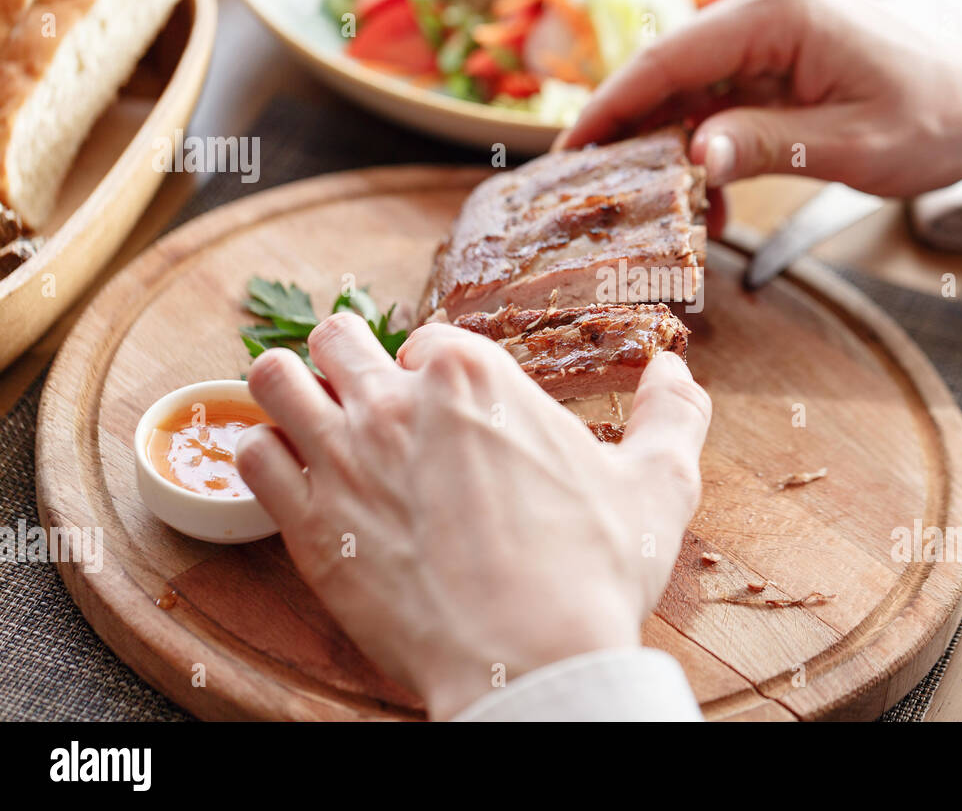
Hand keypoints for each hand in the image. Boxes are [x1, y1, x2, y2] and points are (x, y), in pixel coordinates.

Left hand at [236, 313, 710, 719]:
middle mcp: (396, 400)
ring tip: (313, 419)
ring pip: (275, 377)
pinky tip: (296, 480)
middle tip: (369, 398)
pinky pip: (250, 455)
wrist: (531, 659)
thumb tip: (677, 368)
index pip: (428, 338)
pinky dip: (266, 457)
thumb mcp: (660, 483)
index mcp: (474, 375)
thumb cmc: (594, 570)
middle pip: (339, 336)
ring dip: (291, 389)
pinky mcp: (306, 520)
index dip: (434, 369)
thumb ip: (673, 413)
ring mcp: (342, 457)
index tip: (445, 406)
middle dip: (352, 358)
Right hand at [560, 0, 961, 196]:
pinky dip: (707, 146)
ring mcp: (771, 29)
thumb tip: (691, 159)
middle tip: (591, 191)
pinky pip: (722, 99)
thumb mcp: (850, 144)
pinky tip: (706, 198)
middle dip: (631, 132)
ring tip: (657, 212)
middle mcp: (765, 6)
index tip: (569, 151)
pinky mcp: (779, 55)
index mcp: (779, 12)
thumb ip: (765, 145)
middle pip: (670, 71)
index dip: (612, 106)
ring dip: (671, 149)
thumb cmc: (935, 119)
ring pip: (690, 89)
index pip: (671, 57)